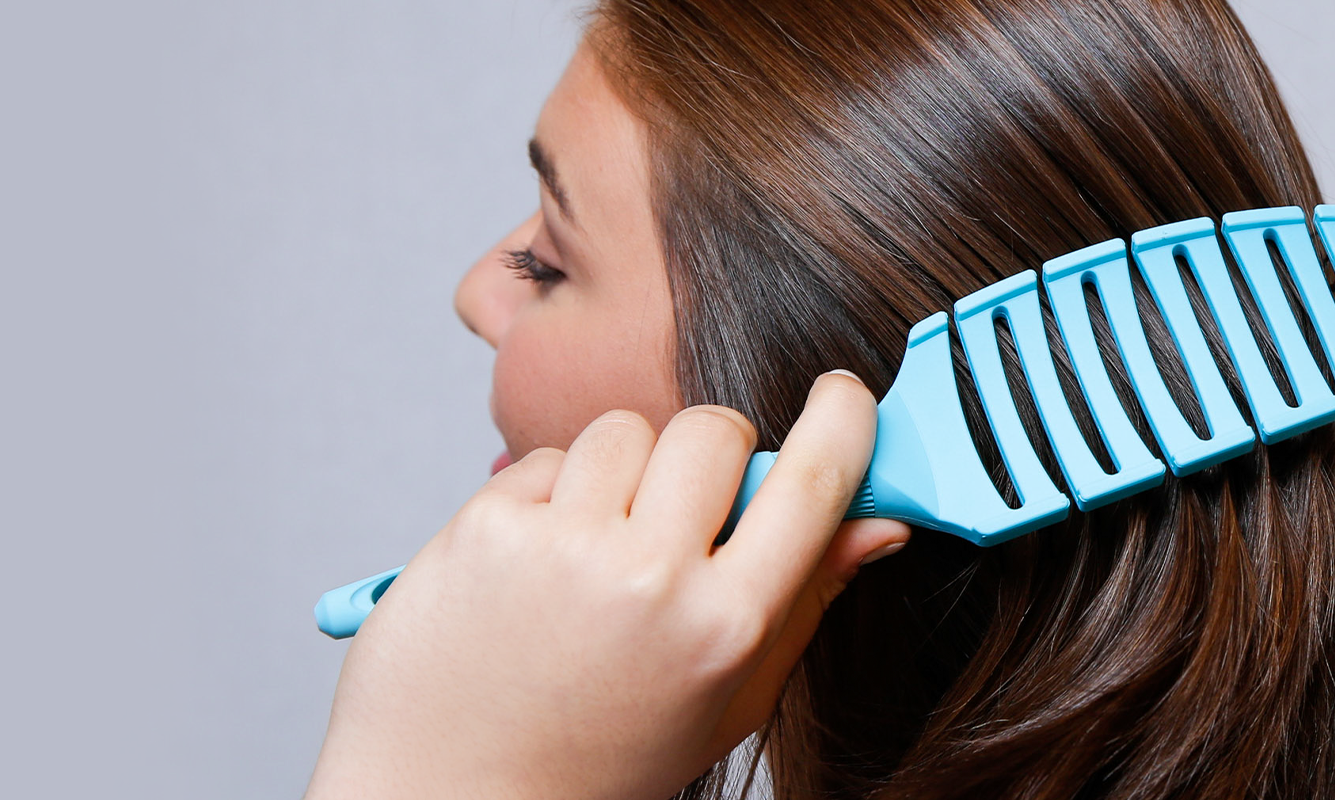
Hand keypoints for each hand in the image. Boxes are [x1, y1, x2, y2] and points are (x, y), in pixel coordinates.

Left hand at [304, 370, 912, 799]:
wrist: (454, 794)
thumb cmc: (600, 758)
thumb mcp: (725, 700)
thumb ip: (804, 604)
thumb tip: (880, 524)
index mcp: (725, 626)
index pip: (814, 481)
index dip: (843, 419)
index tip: (842, 393)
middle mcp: (648, 579)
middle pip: (715, 431)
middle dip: (712, 453)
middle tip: (687, 507)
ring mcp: (563, 547)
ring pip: (626, 429)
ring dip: (624, 470)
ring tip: (599, 547)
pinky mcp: (488, 526)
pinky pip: (547, 458)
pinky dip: (550, 496)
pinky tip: (538, 566)